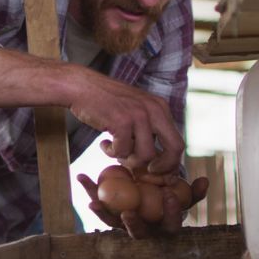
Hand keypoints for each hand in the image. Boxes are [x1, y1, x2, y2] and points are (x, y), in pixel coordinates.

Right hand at [67, 69, 183, 174]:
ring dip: (129, 159)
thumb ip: (149, 128)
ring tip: (116, 151)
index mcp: (160, 108)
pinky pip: (123, 151)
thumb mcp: (136, 109)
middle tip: (145, 171)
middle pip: (174, 149)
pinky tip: (104, 143)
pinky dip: (111, 152)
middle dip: (162, 167)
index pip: (178, 142)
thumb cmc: (106, 102)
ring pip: (146, 155)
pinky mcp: (122, 121)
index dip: (170, 163)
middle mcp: (154, 109)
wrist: (81, 86)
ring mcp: (139, 115)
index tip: (156, 171)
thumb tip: (159, 159)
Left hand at [78, 173, 208, 238]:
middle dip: (133, 224)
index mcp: (164, 225)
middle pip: (138, 233)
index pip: (170, 224)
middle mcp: (144, 229)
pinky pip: (99, 205)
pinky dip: (90, 192)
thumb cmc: (170, 193)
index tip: (170, 196)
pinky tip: (82, 178)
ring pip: (113, 223)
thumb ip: (194, 190)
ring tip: (94, 202)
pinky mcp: (109, 213)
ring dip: (103, 213)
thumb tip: (205, 180)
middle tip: (128, 213)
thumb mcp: (184, 191)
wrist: (150, 189)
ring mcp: (124, 224)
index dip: (171, 213)